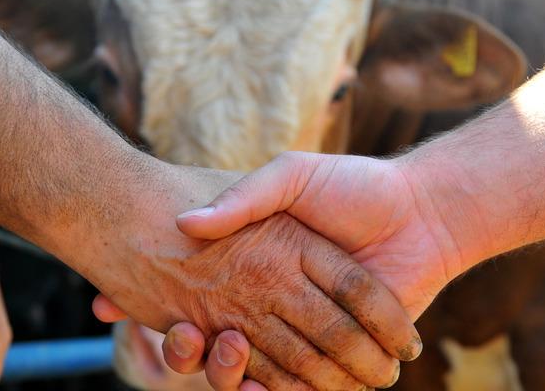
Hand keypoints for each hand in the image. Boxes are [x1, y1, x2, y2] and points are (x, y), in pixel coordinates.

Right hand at [84, 164, 419, 389]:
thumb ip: (245, 196)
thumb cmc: (357, 186)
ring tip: (209, 348)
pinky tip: (249, 385)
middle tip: (169, 332)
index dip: (168, 292)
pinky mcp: (340, 354)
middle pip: (222, 332)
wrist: (426, 212)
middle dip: (185, 342)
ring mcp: (309, 328)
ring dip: (224, 369)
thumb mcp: (292, 174)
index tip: (118, 300)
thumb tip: (189, 223)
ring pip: (254, 364)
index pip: (207, 287)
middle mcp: (281, 298)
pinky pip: (298, 383)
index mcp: (268, 260)